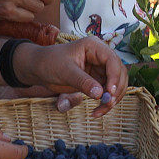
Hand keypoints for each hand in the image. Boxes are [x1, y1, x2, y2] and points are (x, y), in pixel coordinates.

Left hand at [13, 37, 127, 117]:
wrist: (39, 68)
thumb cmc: (50, 63)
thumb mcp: (65, 72)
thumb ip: (83, 82)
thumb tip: (100, 94)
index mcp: (94, 46)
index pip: (112, 60)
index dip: (115, 77)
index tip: (110, 92)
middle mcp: (101, 56)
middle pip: (119, 73)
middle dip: (116, 90)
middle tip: (107, 104)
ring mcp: (100, 69)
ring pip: (116, 85)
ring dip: (112, 99)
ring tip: (100, 111)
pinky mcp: (97, 80)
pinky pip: (107, 93)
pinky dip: (105, 103)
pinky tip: (96, 112)